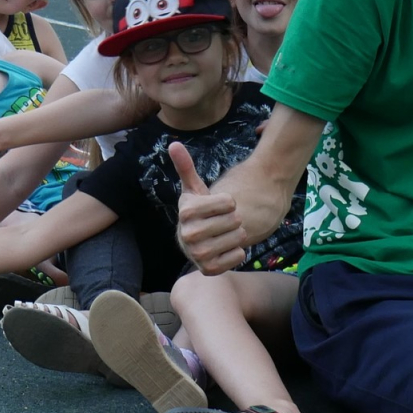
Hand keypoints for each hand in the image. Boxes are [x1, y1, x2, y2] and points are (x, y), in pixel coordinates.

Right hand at [171, 142, 246, 274]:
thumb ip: (185, 166)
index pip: (229, 202)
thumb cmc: (199, 211)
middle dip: (235, 219)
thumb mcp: (194, 188)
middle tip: (224, 222)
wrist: (194, 241)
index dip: (230, 203)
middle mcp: (188, 234)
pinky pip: (238, 256)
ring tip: (226, 233)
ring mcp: (197, 254)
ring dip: (238, 235)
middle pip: (235, 221)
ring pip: (238, 239)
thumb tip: (174, 143)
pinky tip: (227, 248)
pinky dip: (238, 252)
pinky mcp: (208, 269)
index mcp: (186, 211)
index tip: (220, 206)